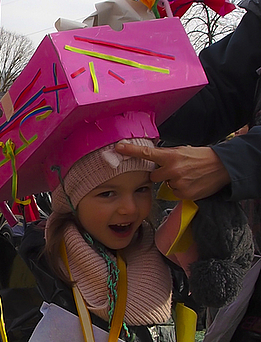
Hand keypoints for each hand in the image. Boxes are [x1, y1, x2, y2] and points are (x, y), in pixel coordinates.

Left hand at [115, 142, 230, 200]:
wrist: (223, 167)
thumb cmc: (201, 157)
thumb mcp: (182, 151)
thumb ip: (166, 156)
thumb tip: (152, 157)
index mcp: (170, 156)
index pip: (146, 153)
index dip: (131, 151)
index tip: (118, 148)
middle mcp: (172, 169)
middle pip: (153, 176)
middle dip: (160, 174)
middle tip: (174, 170)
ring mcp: (178, 183)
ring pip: (164, 185)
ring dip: (172, 182)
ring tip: (187, 175)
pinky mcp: (184, 194)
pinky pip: (174, 193)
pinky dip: (180, 190)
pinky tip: (190, 183)